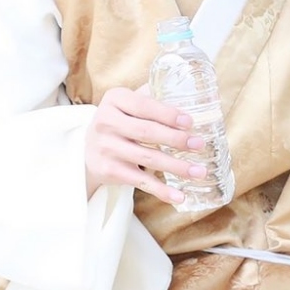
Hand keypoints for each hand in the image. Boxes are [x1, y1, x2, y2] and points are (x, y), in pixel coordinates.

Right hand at [83, 86, 209, 204]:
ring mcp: (106, 148)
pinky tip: (179, 196)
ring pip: (147, 158)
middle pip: (147, 132)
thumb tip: (191, 93)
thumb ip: (151, 96)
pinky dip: (161, 190)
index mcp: (114, 99)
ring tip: (199, 171)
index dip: (168, 114)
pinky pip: (140, 181)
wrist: (89, 148)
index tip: (190, 122)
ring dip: (176, 166)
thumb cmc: (120, 121)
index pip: (143, 106)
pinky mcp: (109, 170)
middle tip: (199, 145)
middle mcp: (105, 122)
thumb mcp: (127, 103)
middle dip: (176, 139)